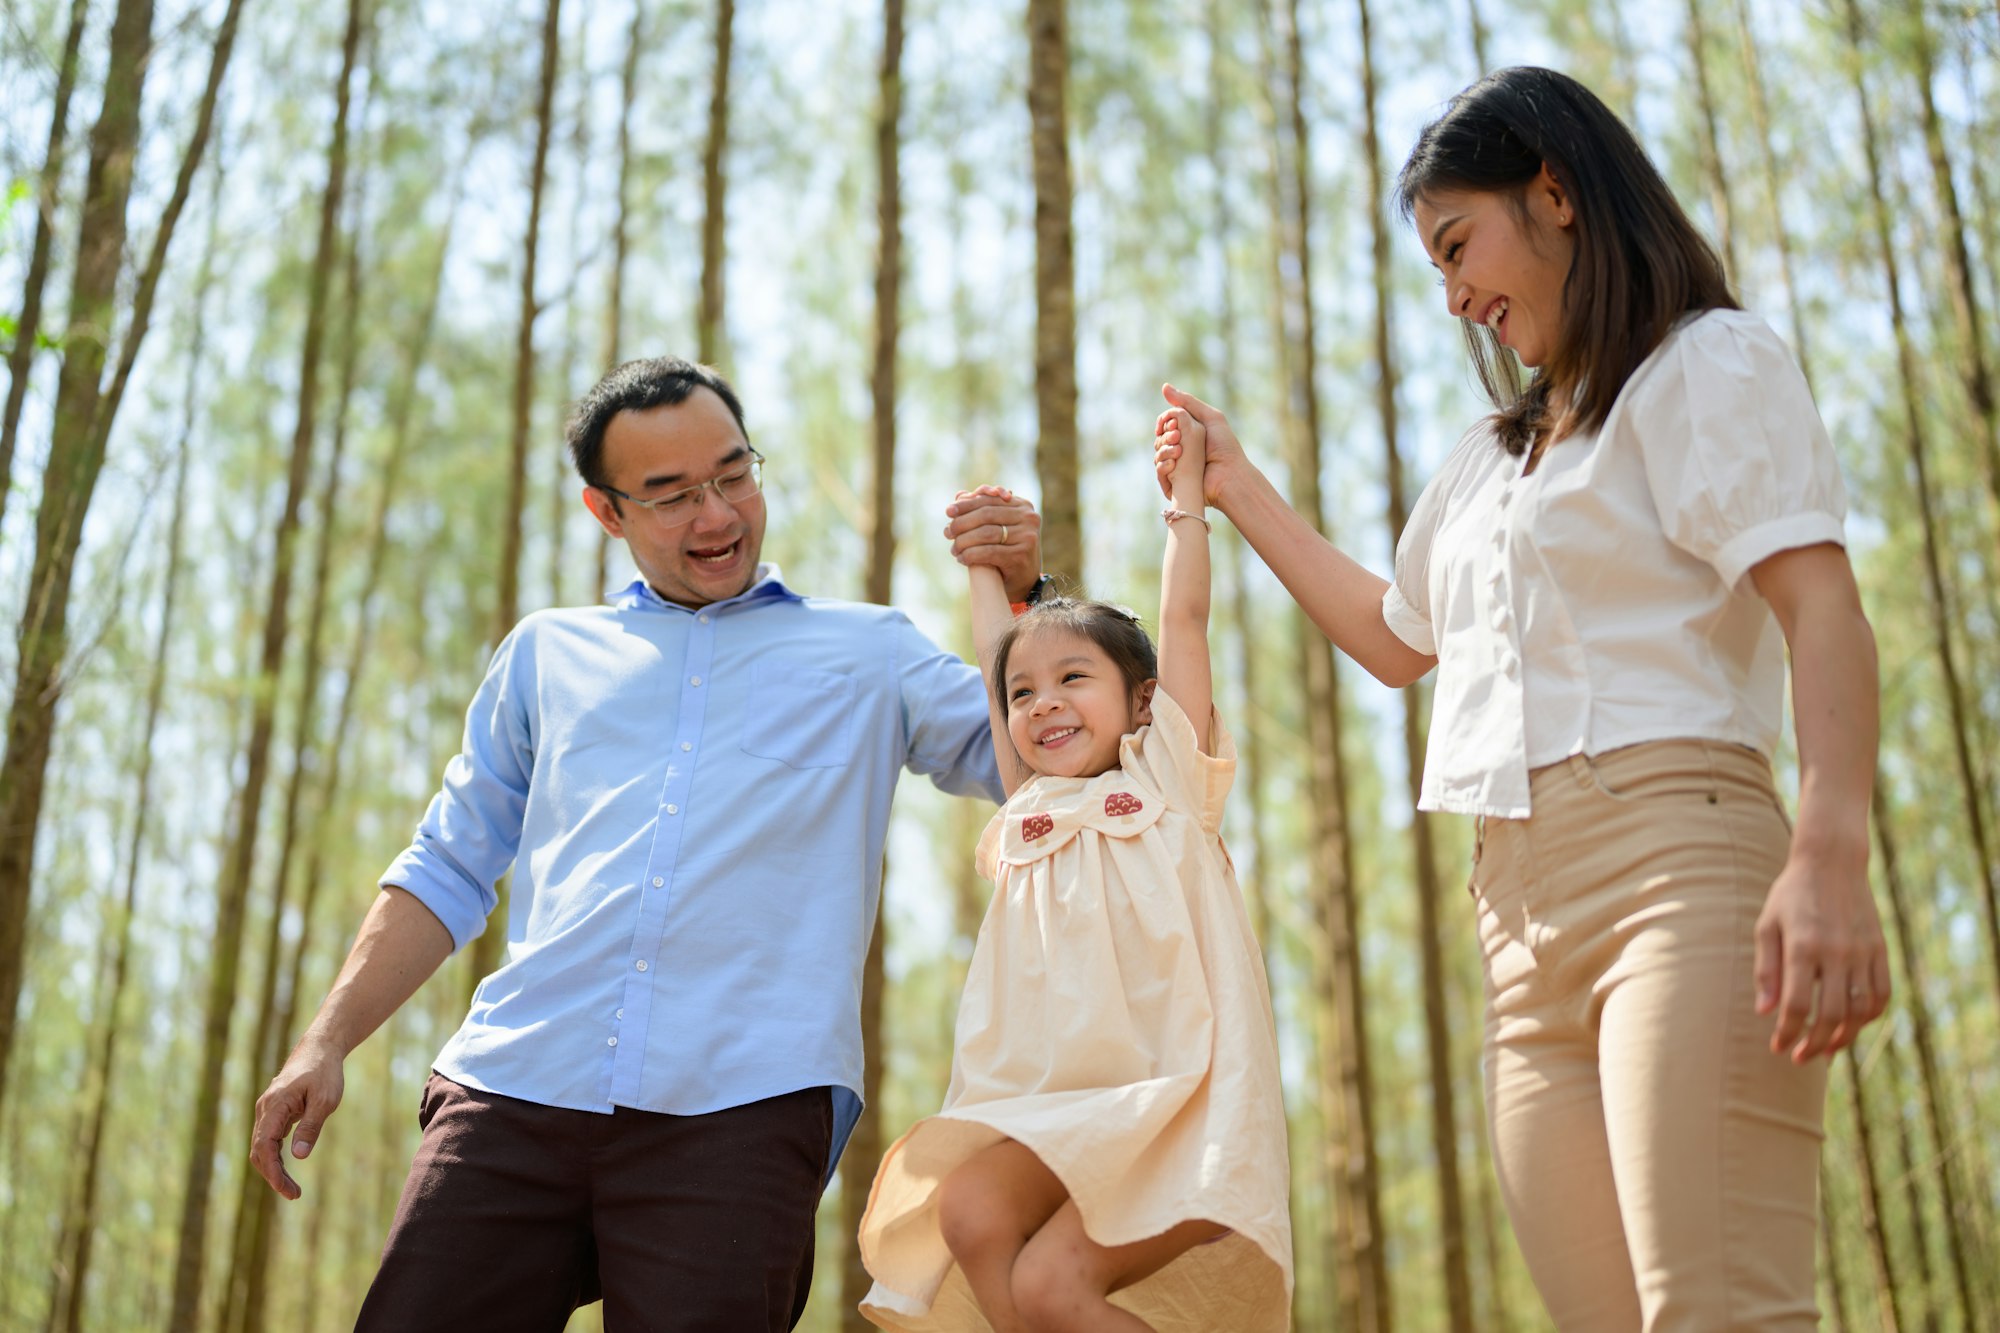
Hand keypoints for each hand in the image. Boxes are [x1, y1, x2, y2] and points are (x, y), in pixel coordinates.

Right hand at [249, 1035, 345, 1199]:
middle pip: (259, 1151)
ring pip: (263, 1146)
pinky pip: (269, 1139)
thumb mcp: (325, 1100)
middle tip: (294, 1194)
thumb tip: (298, 1156)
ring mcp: (268, 1110)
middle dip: (273, 1175)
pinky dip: (276, 1156)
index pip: (265, 1148)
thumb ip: (311, 1126)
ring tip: (292, 1188)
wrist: (320, 1048)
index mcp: (274, 1106)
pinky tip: (287, 1168)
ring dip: (274, 1168)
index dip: (273, 1172)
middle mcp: (265, 1109)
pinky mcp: (275, 1111)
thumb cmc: (324, 1072)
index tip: (287, 1190)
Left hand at [943, 485, 1042, 601]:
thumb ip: (983, 509)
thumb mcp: (1000, 526)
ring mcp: (1027, 537)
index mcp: (1023, 506)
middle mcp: (1029, 518)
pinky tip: (962, 559)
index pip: (989, 500)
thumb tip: (959, 494)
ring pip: (985, 533)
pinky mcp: (1021, 555)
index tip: (948, 511)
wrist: (1025, 580)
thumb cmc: (1008, 549)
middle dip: (962, 523)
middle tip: (948, 532)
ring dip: (964, 541)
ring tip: (954, 549)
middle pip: (986, 515)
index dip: (966, 504)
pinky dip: (971, 555)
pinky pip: (988, 552)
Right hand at [1154, 384, 1245, 505]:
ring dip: (1164, 450)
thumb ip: (1187, 402)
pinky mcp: (1173, 482)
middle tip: (1178, 437)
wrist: (1229, 474)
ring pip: (1157, 455)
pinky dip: (1162, 466)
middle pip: (1160, 439)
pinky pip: (1159, 472)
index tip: (1170, 423)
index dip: (1164, 422)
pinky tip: (1173, 464)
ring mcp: (1177, 467)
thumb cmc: (1224, 446)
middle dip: (1165, 436)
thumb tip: (1164, 387)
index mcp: (1188, 435)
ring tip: (1179, 451)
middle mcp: (1181, 450)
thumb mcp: (1209, 417)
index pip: (1166, 425)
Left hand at [1754, 849, 1890, 1061]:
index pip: (1796, 1005)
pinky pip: (1881, 994)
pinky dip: (1869, 1016)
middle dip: (1815, 1043)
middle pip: (1832, 1015)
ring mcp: (1862, 952)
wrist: (1831, 863)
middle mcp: (1836, 952)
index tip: (1778, 1047)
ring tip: (1826, 1050)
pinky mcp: (1880, 950)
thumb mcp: (1767, 926)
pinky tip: (1852, 1025)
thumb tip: (1765, 1012)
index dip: (1787, 1032)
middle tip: (1800, 1057)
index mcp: (1803, 946)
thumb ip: (1766, 969)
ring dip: (1844, 1037)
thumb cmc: (1790, 895)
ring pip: (1861, 1010)